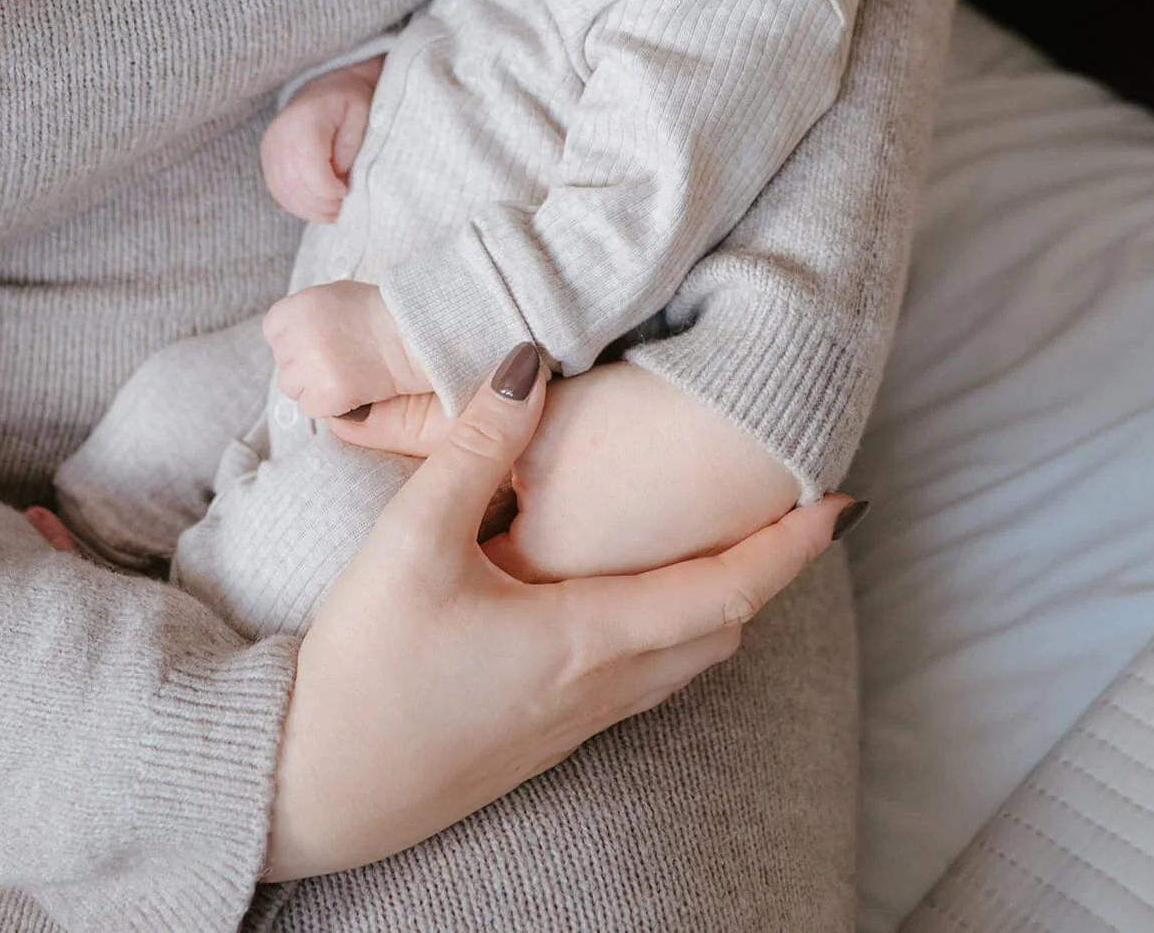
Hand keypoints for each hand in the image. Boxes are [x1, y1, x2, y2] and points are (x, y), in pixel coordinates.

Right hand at [260, 58, 384, 223]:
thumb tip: (339, 176)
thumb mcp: (361, 113)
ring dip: (308, 208)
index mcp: (306, 121)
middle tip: (341, 210)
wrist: (326, 85)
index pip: (310, 167)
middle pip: (295, 183)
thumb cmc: (348, 99)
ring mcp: (270, 146)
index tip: (346, 192)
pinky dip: (296, 204)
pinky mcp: (268, 156)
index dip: (328, 189)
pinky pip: (277, 189)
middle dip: (320, 204)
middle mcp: (281, 134)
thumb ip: (350, 144)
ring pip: (283, 190)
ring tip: (332, 213)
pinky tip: (316, 208)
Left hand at [263, 281, 427, 417]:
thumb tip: (287, 334)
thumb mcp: (333, 295)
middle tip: (335, 359)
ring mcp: (310, 367)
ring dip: (312, 386)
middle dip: (304, 364)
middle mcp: (298, 336)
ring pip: (292, 388)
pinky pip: (310, 407)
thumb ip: (306, 313)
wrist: (408, 336)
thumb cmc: (375, 312)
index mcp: (296, 307)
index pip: (273, 330)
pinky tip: (350, 387)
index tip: (316, 341)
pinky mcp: (326, 394)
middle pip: (283, 362)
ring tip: (342, 373)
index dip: (293, 339)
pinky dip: (327, 403)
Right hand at [265, 342, 854, 880]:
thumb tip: (531, 362)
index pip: (726, 589)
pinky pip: (642, 678)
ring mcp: (574, 721)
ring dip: (721, 599)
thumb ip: (475, 448)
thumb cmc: (363, 672)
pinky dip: (672, 627)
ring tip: (725, 538)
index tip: (843, 502)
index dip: (790, 546)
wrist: (310, 791)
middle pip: (722, 628)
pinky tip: (630, 594)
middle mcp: (601, 688)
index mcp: (588, 639)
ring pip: (685, 658)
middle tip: (793, 507)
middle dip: (770, 568)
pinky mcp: (542, 735)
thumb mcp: (411, 544)